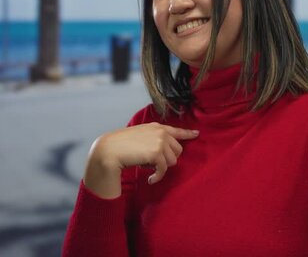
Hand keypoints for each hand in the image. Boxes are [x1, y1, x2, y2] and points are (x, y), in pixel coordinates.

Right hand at [84, 122, 198, 197]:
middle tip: (153, 164)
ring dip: (161, 168)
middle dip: (168, 160)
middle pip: (178, 150)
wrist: (110, 150)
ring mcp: (160, 141)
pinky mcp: (157, 153)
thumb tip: (163, 152)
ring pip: (173, 161)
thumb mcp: (139, 136)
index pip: (177, 130)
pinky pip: (164, 169)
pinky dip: (157, 177)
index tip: (197, 134)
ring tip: (148, 169)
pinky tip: (150, 180)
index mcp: (156, 127)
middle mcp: (161, 132)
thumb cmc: (120, 145)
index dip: (188, 133)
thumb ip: (152, 139)